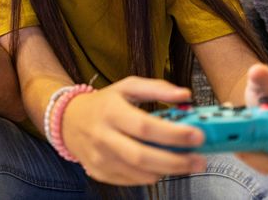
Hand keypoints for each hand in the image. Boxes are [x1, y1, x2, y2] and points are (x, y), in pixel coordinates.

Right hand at [61, 76, 207, 185]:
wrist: (68, 121)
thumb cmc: (103, 104)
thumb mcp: (127, 87)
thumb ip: (157, 88)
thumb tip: (185, 95)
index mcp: (111, 111)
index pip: (145, 126)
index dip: (173, 134)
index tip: (198, 136)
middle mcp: (103, 136)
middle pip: (143, 157)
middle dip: (176, 161)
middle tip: (199, 160)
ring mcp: (100, 158)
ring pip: (140, 173)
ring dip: (168, 170)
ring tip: (186, 163)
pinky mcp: (100, 173)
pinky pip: (133, 181)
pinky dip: (152, 175)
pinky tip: (161, 165)